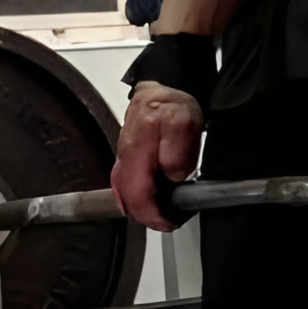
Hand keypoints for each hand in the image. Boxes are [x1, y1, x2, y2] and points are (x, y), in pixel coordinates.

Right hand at [111, 82, 204, 231]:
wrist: (162, 86)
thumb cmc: (172, 104)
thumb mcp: (184, 121)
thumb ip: (177, 150)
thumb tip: (172, 175)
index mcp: (137, 151)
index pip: (137, 195)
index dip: (152, 215)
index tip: (169, 222)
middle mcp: (124, 157)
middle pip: (127, 200)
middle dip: (147, 216)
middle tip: (169, 221)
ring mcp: (123, 158)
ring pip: (125, 194)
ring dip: (143, 208)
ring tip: (164, 213)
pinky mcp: (127, 157)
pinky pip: (127, 185)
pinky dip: (138, 197)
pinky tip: (152, 200)